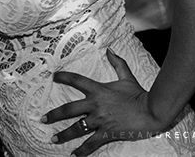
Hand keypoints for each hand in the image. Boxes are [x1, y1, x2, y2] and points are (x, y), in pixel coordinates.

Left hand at [41, 50, 161, 156]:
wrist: (151, 111)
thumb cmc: (139, 94)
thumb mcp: (127, 77)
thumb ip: (117, 63)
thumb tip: (110, 50)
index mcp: (98, 90)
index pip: (77, 81)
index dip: (64, 77)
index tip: (54, 77)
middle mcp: (95, 105)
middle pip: (69, 110)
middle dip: (54, 115)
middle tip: (43, 119)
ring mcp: (100, 120)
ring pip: (77, 128)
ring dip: (64, 134)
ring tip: (53, 139)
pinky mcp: (107, 133)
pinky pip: (91, 143)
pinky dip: (82, 150)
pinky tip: (74, 155)